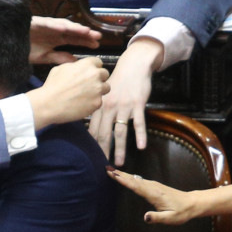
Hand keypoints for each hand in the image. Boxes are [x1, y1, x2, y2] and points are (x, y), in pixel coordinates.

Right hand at [27, 56, 108, 128]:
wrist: (49, 104)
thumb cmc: (52, 86)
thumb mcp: (61, 68)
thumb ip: (75, 66)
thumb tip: (79, 67)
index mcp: (87, 64)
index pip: (98, 62)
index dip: (93, 68)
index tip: (90, 72)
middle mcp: (95, 75)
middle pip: (105, 74)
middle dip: (98, 78)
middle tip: (89, 84)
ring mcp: (97, 89)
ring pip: (106, 88)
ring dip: (98, 90)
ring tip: (86, 95)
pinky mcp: (97, 103)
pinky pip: (99, 101)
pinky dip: (93, 103)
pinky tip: (82, 103)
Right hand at [29, 16, 100, 64]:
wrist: (7, 44)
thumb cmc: (26, 48)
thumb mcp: (45, 57)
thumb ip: (59, 58)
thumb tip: (76, 63)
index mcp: (57, 39)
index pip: (75, 39)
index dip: (85, 41)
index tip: (97, 46)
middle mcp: (54, 31)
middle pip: (73, 31)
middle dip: (85, 33)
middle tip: (98, 36)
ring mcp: (46, 26)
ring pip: (63, 25)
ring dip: (74, 27)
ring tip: (85, 31)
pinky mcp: (36, 22)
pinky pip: (47, 23)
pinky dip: (55, 25)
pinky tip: (64, 28)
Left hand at [88, 38, 161, 165]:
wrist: (134, 65)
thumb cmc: (118, 80)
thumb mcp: (104, 92)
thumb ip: (98, 108)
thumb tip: (91, 126)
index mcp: (100, 105)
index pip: (92, 128)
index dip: (91, 144)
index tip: (90, 157)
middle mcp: (109, 107)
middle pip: (104, 133)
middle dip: (103, 151)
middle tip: (102, 166)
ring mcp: (124, 106)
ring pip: (120, 131)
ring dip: (119, 149)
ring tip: (119, 163)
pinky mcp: (138, 104)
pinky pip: (139, 123)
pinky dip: (140, 135)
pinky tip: (141, 146)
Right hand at [108, 168, 199, 223]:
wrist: (191, 203)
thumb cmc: (181, 212)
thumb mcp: (170, 219)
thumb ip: (157, 218)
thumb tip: (144, 218)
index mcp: (154, 194)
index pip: (136, 186)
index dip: (123, 180)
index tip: (112, 174)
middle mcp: (153, 187)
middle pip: (133, 179)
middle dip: (120, 174)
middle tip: (106, 168)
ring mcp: (154, 185)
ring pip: (136, 178)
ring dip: (124, 174)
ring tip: (112, 170)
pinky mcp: (155, 186)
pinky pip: (139, 180)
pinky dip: (131, 177)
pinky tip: (126, 177)